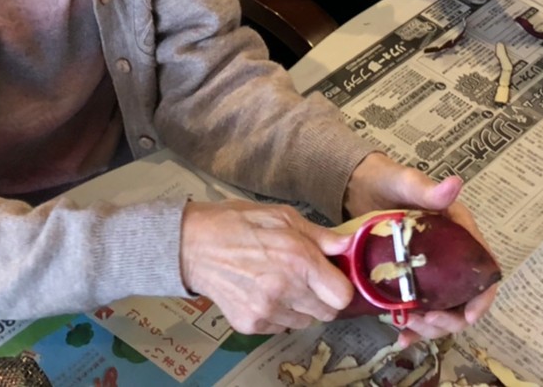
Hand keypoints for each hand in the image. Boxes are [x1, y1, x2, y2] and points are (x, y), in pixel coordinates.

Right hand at [180, 200, 353, 333]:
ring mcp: (267, 311)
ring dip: (299, 307)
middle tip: (305, 280)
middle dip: (321, 297)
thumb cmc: (238, 223)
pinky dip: (277, 314)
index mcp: (299, 259)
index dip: (340, 286)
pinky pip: (280, 327)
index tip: (331, 278)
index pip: (342, 296)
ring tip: (279, 283)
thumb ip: (320, 236)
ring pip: (304, 322)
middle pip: (327, 313)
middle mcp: (286, 289)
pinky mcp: (250, 324)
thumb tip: (350, 244)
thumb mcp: (282, 216)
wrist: (193, 245)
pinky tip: (261, 292)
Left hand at [343, 153, 499, 342]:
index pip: (483, 268)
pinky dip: (415, 327)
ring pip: (444, 309)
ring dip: (432, 327)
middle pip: (465, 297)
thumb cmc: (388, 181)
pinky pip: (421, 310)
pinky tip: (402, 337)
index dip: (482, 296)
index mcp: (460, 232)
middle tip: (425, 322)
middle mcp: (451, 255)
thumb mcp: (407, 183)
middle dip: (451, 318)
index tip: (469, 317)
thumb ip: (428, 190)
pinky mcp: (412, 280)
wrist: (359, 186)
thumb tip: (455, 184)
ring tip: (409, 327)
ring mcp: (432, 270)